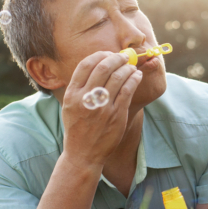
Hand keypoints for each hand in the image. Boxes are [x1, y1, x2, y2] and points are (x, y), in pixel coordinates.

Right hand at [61, 51, 143, 167]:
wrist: (83, 154)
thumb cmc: (77, 128)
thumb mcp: (70, 106)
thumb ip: (80, 87)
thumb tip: (98, 65)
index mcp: (72, 94)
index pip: (86, 65)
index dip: (99, 55)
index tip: (107, 54)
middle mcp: (86, 98)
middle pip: (103, 67)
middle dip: (116, 58)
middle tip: (123, 57)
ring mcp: (102, 107)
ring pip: (118, 77)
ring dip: (127, 67)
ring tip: (131, 67)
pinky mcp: (117, 115)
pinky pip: (128, 90)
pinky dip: (134, 79)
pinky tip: (136, 76)